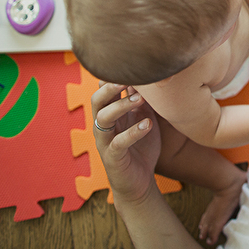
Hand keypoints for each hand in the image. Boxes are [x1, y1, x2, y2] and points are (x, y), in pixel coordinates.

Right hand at [92, 82, 159, 204]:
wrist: (139, 182)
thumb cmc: (141, 147)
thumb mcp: (145, 118)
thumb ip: (144, 101)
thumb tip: (152, 76)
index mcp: (110, 113)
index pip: (104, 90)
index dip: (114, 77)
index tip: (132, 65)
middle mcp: (103, 125)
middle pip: (97, 100)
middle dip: (110, 87)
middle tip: (129, 78)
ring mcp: (105, 141)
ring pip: (103, 118)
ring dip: (121, 106)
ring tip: (140, 99)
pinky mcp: (112, 158)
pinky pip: (117, 143)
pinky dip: (132, 132)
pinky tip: (147, 125)